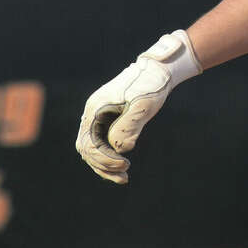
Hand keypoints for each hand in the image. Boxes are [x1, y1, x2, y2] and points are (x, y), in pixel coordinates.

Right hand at [75, 30, 200, 183]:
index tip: (124, 164)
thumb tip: (121, 149)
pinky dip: (111, 155)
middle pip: (87, 149)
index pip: (88, 143)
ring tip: (124, 177)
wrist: (160, 70)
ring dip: (106, 164)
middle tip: (125, 175)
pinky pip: (103, 142)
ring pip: (93, 148)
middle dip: (103, 165)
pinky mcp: (109, 120)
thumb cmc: (151, 85)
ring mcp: (99, 116)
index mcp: (95, 108)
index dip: (104, 158)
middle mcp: (93, 113)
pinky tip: (124, 165)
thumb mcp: (143, 105)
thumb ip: (130, 125)